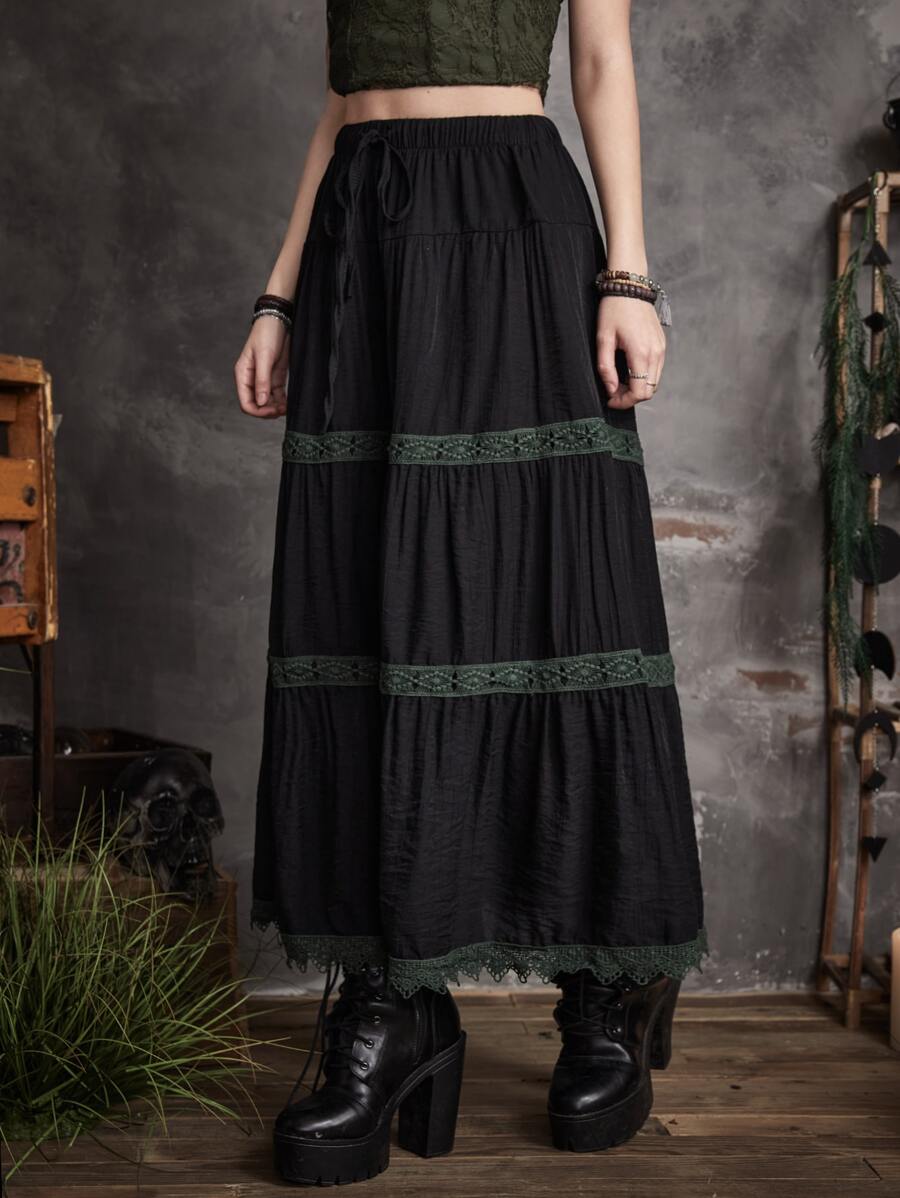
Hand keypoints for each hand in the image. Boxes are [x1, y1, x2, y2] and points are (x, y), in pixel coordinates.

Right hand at [234, 316, 289, 418]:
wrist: (279, 320)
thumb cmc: (267, 334)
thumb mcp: (264, 357)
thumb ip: (262, 380)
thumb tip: (261, 402)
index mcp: (243, 375)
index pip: (246, 403)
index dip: (258, 411)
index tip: (272, 411)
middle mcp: (252, 379)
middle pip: (256, 405)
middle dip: (267, 411)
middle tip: (281, 411)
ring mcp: (264, 379)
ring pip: (267, 402)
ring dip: (276, 407)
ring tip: (287, 408)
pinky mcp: (275, 376)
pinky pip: (277, 395)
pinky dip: (282, 401)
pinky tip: (289, 403)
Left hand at [595, 295, 665, 409]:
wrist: (630, 286)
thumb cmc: (614, 310)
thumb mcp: (603, 339)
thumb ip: (606, 368)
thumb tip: (611, 390)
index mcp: (641, 353)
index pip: (639, 393)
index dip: (624, 402)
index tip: (610, 399)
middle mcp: (656, 354)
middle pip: (649, 391)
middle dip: (630, 397)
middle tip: (613, 392)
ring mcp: (661, 349)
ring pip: (654, 382)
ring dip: (638, 387)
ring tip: (619, 381)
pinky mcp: (661, 344)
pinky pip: (656, 370)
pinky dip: (644, 376)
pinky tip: (629, 370)